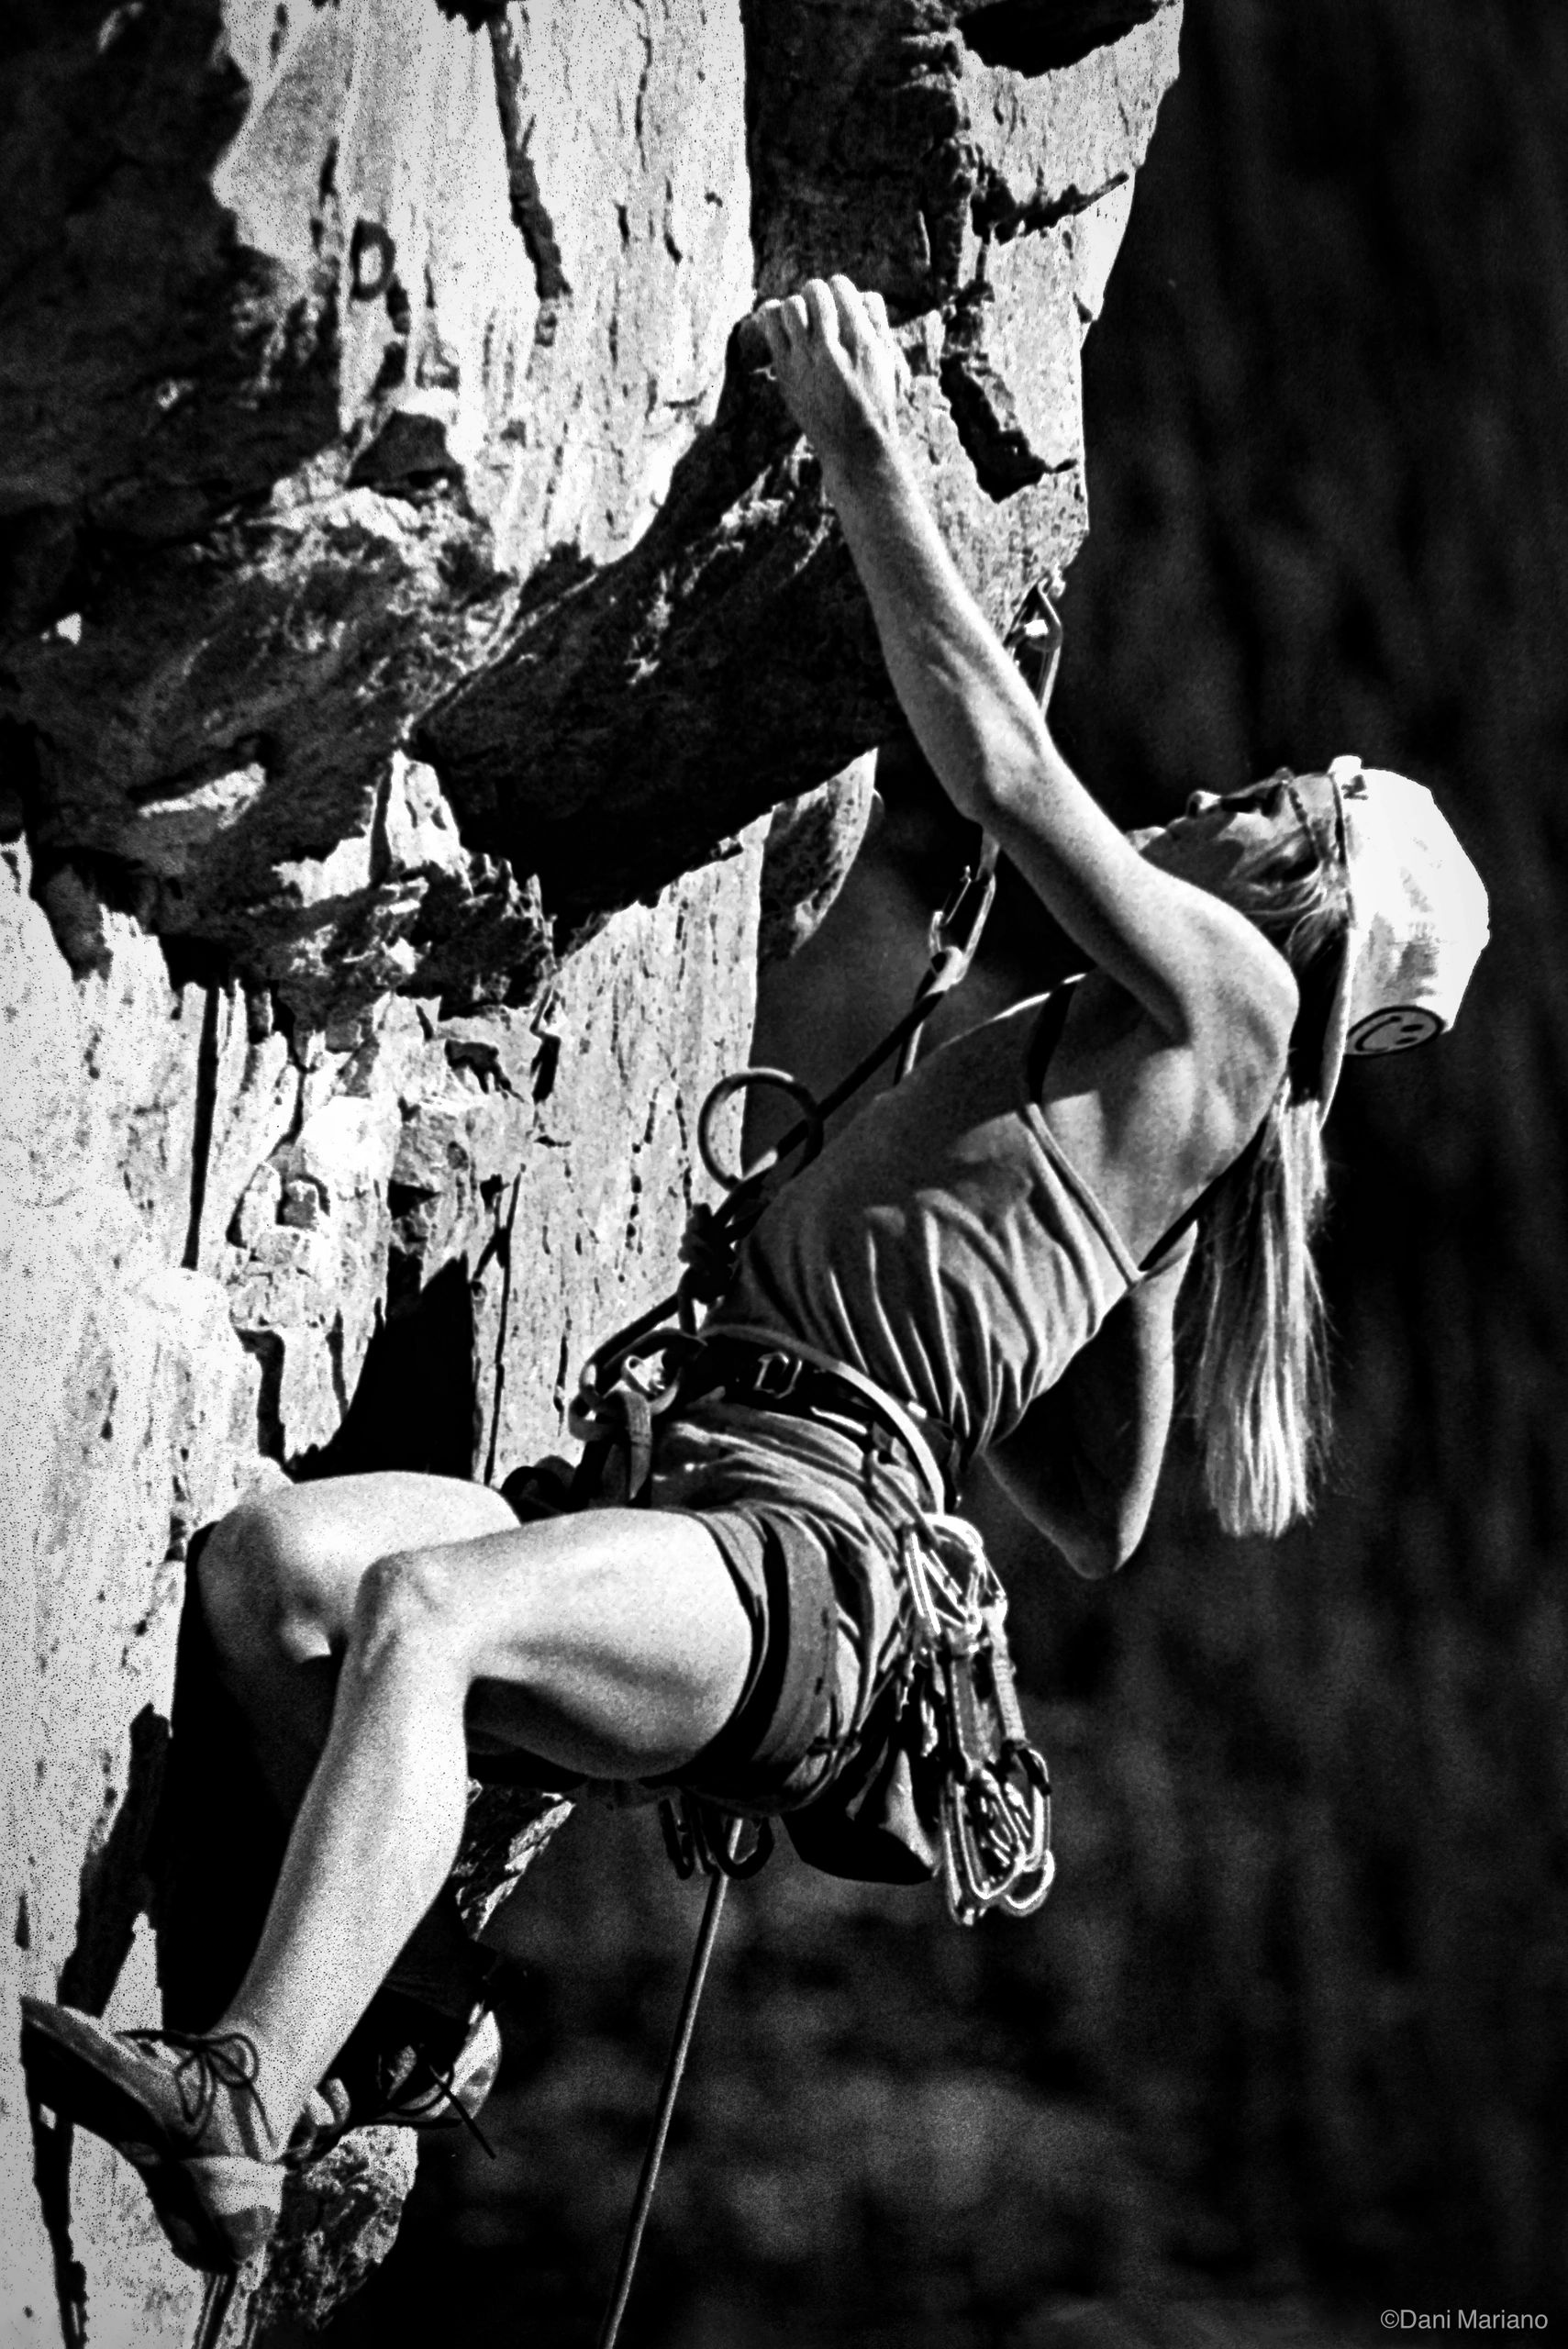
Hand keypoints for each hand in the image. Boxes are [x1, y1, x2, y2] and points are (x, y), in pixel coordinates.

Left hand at [752, 275, 906, 483]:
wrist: (854, 448)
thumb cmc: (876, 403)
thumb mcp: (889, 361)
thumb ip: (877, 323)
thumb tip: (862, 293)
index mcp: (862, 342)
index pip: (842, 287)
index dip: (839, 288)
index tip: (839, 301)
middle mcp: (832, 349)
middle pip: (816, 291)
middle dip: (818, 295)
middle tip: (820, 311)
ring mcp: (805, 361)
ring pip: (790, 306)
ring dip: (796, 307)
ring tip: (802, 321)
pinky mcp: (785, 373)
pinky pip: (770, 327)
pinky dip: (771, 317)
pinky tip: (778, 322)